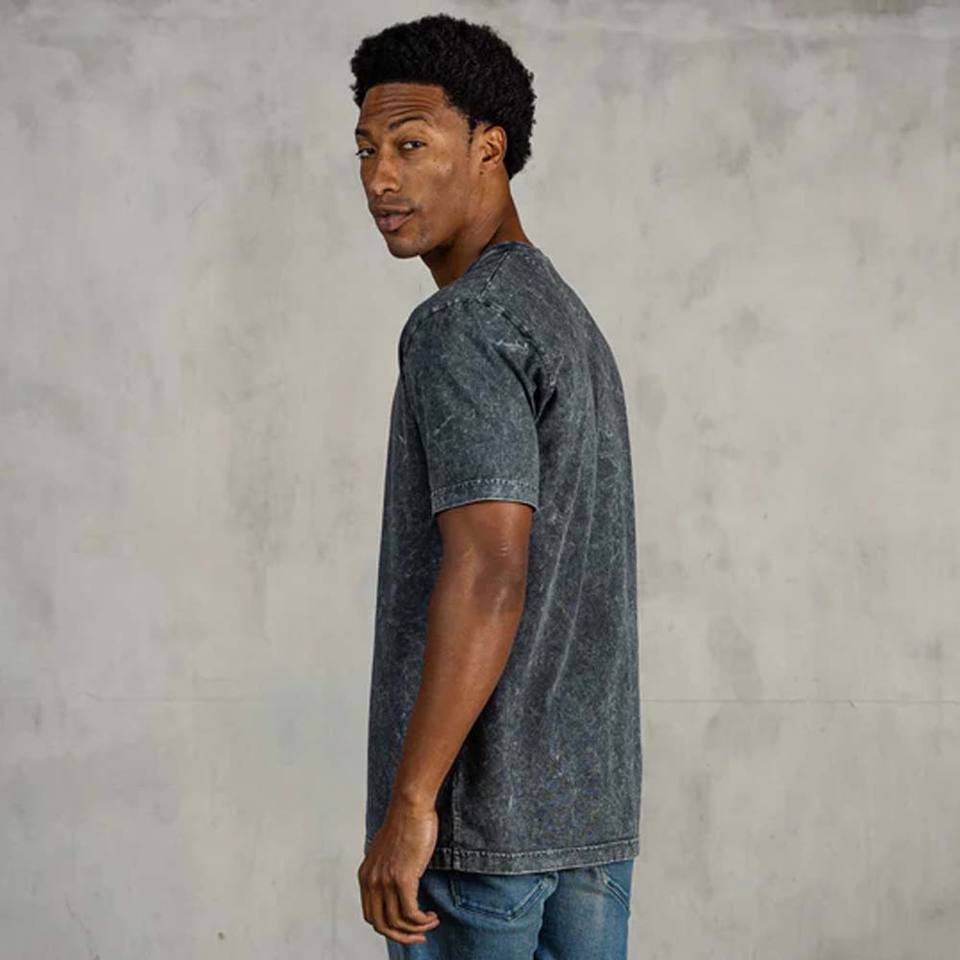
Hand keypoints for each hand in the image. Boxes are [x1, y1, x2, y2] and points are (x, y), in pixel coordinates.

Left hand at [358, 800, 440, 944]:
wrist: (410, 806)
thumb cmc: (405, 823)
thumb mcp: (389, 851)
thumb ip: (388, 869)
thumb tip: (399, 886)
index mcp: (365, 875)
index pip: (370, 915)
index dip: (388, 926)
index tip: (405, 927)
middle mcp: (372, 881)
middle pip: (381, 925)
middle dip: (400, 936)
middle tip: (418, 936)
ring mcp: (386, 881)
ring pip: (397, 923)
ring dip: (416, 929)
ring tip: (431, 923)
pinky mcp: (402, 879)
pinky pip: (411, 913)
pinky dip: (422, 920)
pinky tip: (432, 916)